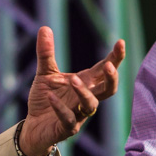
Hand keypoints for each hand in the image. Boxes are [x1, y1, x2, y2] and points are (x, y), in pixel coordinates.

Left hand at [17, 26, 124, 155]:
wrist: (34, 125)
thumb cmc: (46, 98)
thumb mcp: (45, 73)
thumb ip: (46, 53)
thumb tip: (44, 27)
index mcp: (86, 82)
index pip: (105, 69)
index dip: (115, 57)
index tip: (121, 42)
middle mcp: (86, 98)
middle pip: (109, 89)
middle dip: (112, 78)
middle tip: (108, 66)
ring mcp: (79, 114)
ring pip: (91, 105)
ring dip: (84, 92)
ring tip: (72, 79)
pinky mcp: (67, 128)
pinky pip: (68, 119)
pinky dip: (60, 107)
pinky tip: (50, 96)